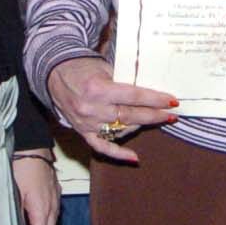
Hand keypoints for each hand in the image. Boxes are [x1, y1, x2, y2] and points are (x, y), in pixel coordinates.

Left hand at [12, 151, 60, 224]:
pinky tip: (32, 217)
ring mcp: (56, 199)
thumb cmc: (21, 167)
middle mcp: (53, 207)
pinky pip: (53, 213)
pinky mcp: (56, 193)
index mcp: (42, 209)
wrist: (32, 147)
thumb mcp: (13, 193)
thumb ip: (16, 215)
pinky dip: (44, 221)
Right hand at [47, 56, 177, 163]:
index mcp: (98, 89)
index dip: (155, 100)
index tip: (171, 101)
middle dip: (154, 115)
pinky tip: (134, 157)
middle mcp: (92, 108)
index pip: (134, 97)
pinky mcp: (81, 131)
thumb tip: (149, 92)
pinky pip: (101, 146)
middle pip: (130, 116)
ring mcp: (86, 122)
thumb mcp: (105, 67)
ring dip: (140, 127)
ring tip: (155, 121)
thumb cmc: (82, 66)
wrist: (53, 72)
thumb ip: (124, 80)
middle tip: (171, 115)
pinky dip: (117, 153)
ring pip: (120, 130)